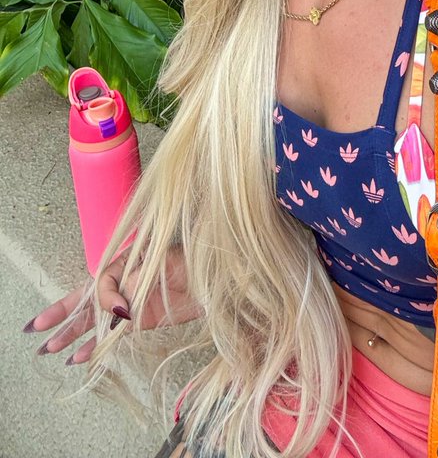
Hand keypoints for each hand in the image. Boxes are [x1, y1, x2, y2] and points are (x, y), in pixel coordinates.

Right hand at [23, 245, 200, 365]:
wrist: (221, 280)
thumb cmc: (197, 261)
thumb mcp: (168, 262)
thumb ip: (139, 280)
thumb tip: (118, 305)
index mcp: (130, 259)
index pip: (103, 279)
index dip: (107, 297)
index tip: (121, 311)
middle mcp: (125, 280)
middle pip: (88, 297)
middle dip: (63, 312)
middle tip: (38, 326)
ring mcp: (131, 301)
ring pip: (94, 318)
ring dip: (72, 333)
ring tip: (49, 347)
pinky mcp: (140, 320)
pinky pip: (111, 333)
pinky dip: (94, 345)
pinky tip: (78, 356)